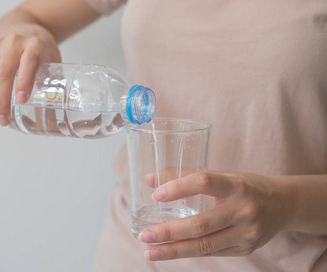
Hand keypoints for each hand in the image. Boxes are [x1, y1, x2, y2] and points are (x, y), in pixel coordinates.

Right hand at [0, 25, 60, 126]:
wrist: (27, 29)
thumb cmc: (42, 52)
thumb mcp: (54, 65)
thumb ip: (54, 88)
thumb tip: (51, 123)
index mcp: (35, 45)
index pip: (29, 61)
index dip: (24, 81)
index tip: (21, 101)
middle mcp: (13, 43)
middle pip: (2, 73)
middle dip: (1, 101)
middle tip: (4, 121)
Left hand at [139, 171, 290, 260]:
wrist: (283, 205)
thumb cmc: (245, 187)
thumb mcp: (221, 175)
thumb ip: (185, 175)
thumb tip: (150, 179)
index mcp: (235, 185)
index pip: (204, 182)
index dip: (178, 188)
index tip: (155, 194)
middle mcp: (243, 210)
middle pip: (201, 224)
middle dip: (169, 232)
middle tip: (145, 235)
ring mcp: (246, 233)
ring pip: (205, 245)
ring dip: (174, 251)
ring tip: (150, 252)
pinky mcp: (246, 249)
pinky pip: (212, 253)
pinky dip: (188, 253)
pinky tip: (170, 253)